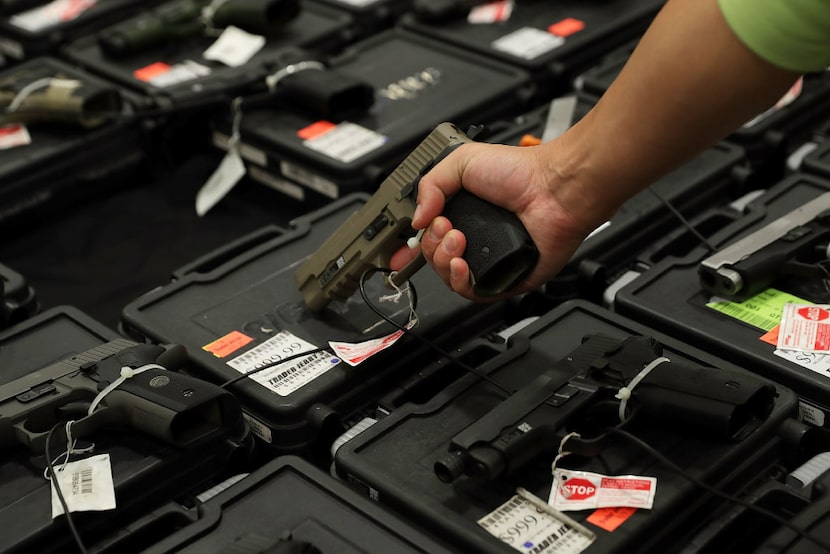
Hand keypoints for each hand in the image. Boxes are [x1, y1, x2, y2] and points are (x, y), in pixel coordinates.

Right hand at [390, 140, 612, 300]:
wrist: (554, 189)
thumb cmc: (521, 172)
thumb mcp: (461, 162)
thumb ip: (430, 185)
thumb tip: (417, 218)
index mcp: (463, 213)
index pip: (428, 236)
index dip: (408, 247)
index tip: (397, 252)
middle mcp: (474, 238)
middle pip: (432, 257)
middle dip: (430, 244)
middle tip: (446, 226)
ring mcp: (489, 259)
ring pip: (448, 277)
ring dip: (442, 260)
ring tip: (457, 238)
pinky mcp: (505, 278)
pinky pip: (473, 293)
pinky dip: (459, 281)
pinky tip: (460, 264)